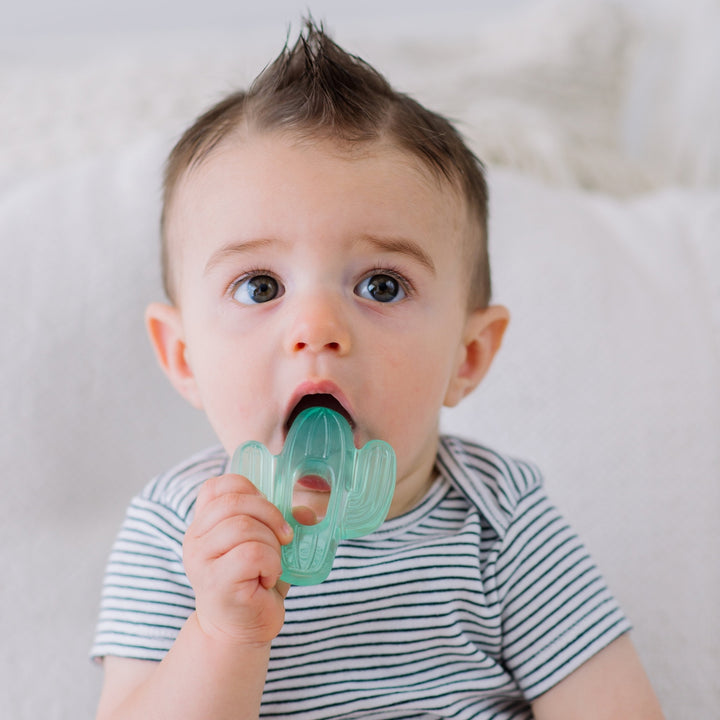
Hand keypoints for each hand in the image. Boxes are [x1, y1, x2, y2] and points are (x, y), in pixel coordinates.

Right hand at [183, 474, 292, 646]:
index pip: (219, 486)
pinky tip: (267, 579)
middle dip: (270, 515)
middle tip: (283, 538)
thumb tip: (308, 510)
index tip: (267, 513)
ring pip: (245, 527)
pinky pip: (253, 554)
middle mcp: (195, 538)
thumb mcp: (265, 542)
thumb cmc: (254, 583)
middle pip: (235, 502)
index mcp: (203, 523)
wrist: (241, 631)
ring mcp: (201, 561)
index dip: (251, 491)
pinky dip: (271, 563)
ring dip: (272, 544)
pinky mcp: (215, 582)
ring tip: (270, 565)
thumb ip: (278, 520)